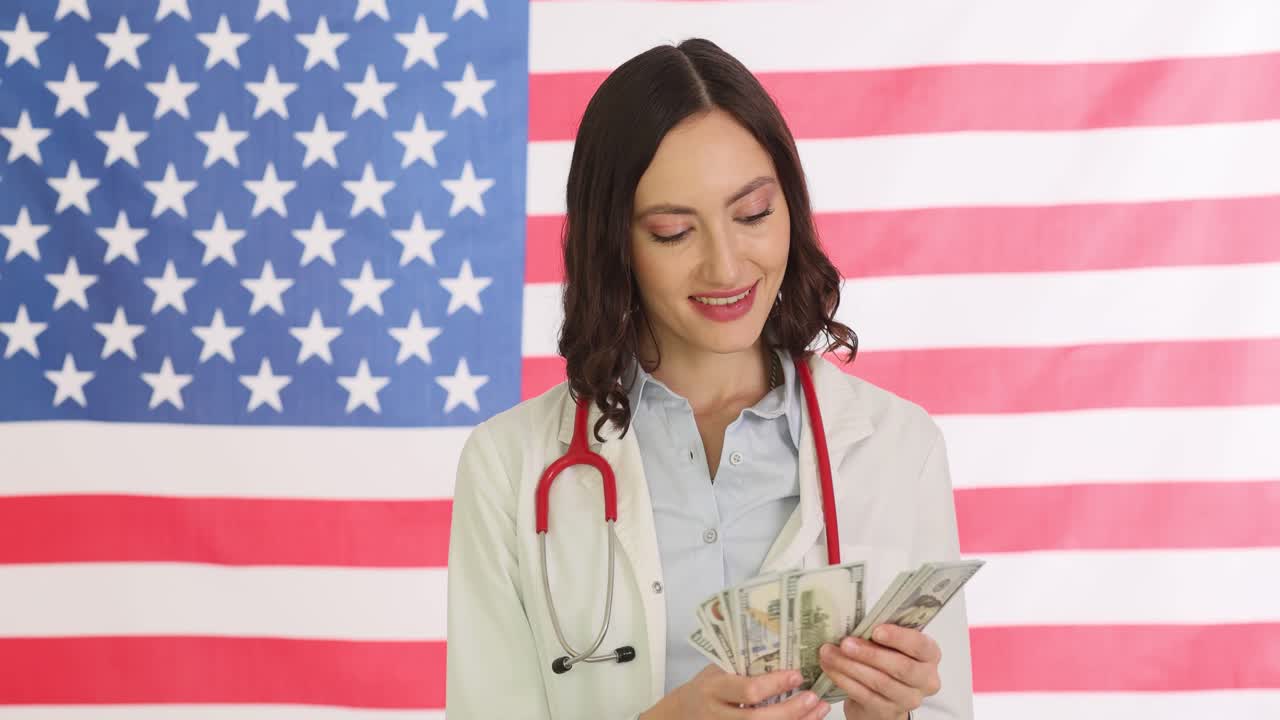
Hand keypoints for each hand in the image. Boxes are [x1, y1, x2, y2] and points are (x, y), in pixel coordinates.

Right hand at [641, 664, 830, 719]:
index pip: (748, 690)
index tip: (797, 675)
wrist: (678, 717)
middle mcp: (718, 715)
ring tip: (819, 710)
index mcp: (713, 689)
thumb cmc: (703, 690)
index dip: (775, 684)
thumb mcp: (715, 671)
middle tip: (813, 697)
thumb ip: (740, 666)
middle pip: (759, 719)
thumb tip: (781, 648)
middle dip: (791, 710)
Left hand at [817, 625, 940, 719]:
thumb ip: (882, 634)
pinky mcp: (888, 712)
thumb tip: (854, 624)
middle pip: (900, 667)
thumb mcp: (891, 644)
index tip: (875, 630)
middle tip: (845, 643)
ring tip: (829, 654)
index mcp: (929, 655)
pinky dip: (845, 680)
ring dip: (850, 666)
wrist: (883, 696)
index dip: (898, 638)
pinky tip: (831, 669)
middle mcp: (925, 679)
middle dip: (869, 653)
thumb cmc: (888, 660)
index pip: (920, 646)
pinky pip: (864, 695)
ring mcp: (908, 699)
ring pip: (879, 682)